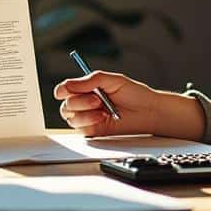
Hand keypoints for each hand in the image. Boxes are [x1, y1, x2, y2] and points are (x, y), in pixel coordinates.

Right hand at [52, 71, 166, 137]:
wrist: (148, 111)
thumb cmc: (134, 94)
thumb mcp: (112, 80)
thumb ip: (90, 81)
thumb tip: (68, 84)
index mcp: (87, 88)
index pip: (65, 89)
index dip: (62, 90)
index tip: (65, 90)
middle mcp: (85, 103)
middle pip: (66, 104)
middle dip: (79, 101)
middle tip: (97, 99)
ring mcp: (88, 117)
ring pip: (71, 117)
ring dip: (85, 113)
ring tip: (102, 110)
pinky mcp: (93, 130)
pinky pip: (80, 128)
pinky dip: (89, 122)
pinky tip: (102, 118)